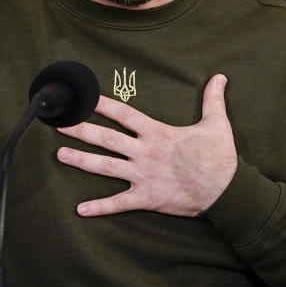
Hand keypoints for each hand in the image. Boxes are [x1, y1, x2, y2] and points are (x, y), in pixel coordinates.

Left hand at [56, 75, 237, 216]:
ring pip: (105, 167)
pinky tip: (80, 210)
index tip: (84, 98)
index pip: (124, 114)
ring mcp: (143, 175)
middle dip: (81, 130)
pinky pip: (119, 203)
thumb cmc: (219, 157)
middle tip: (59, 125)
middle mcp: (145, 152)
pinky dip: (99, 207)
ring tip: (59, 155)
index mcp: (157, 133)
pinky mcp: (146, 198)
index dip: (103, 104)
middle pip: (106, 139)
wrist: (226, 191)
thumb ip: (213, 99)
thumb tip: (220, 76)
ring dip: (81, 161)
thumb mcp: (217, 123)